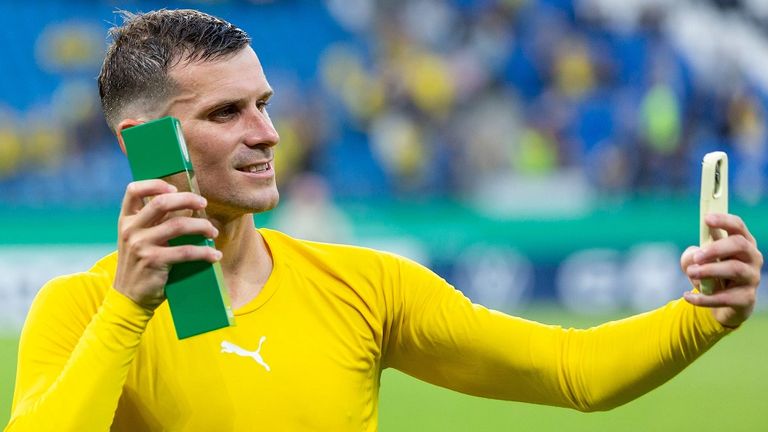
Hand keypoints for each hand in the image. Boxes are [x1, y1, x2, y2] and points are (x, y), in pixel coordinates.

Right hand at [113, 180, 220, 309]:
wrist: (129, 297)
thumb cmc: (140, 265)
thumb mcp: (138, 240)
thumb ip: (153, 223)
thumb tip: (186, 205)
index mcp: (126, 220)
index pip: (133, 190)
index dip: (155, 184)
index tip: (174, 188)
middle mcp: (130, 230)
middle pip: (161, 202)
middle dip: (188, 199)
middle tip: (204, 203)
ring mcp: (141, 245)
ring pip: (178, 225)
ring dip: (202, 226)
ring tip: (213, 232)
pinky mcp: (154, 261)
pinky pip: (186, 251)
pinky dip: (205, 252)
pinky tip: (214, 255)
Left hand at [681, 214, 762, 327]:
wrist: (722, 304)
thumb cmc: (710, 274)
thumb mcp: (696, 262)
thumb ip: (691, 256)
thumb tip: (694, 258)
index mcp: (741, 243)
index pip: (738, 226)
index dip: (724, 220)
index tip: (706, 219)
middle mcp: (752, 258)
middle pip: (739, 244)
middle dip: (716, 248)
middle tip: (697, 257)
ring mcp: (751, 278)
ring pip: (735, 269)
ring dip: (710, 270)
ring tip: (691, 272)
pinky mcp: (746, 298)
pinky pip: (726, 297)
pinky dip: (704, 298)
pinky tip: (687, 296)